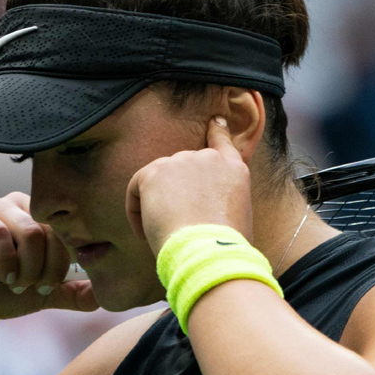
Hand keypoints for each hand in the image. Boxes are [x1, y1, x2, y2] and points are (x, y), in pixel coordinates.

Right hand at [0, 192, 97, 319]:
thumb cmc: (3, 291)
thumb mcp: (44, 294)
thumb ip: (73, 293)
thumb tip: (103, 298)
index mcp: (41, 217)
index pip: (67, 232)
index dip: (63, 263)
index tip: (49, 286)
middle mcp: (21, 206)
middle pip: (51, 231)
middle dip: (45, 268)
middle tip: (32, 287)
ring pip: (29, 230)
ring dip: (27, 266)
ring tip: (17, 283)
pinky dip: (7, 260)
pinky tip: (3, 277)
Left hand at [125, 117, 253, 254]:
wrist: (209, 251)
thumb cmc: (223, 249)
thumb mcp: (238, 219)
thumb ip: (221, 201)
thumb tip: (204, 211)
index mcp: (234, 169)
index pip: (222, 141)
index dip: (217, 131)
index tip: (215, 122)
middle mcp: (208, 158)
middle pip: (181, 168)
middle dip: (175, 195)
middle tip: (177, 227)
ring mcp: (181, 161)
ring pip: (157, 182)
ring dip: (155, 207)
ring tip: (164, 235)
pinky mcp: (155, 171)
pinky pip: (136, 189)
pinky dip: (136, 213)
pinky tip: (147, 233)